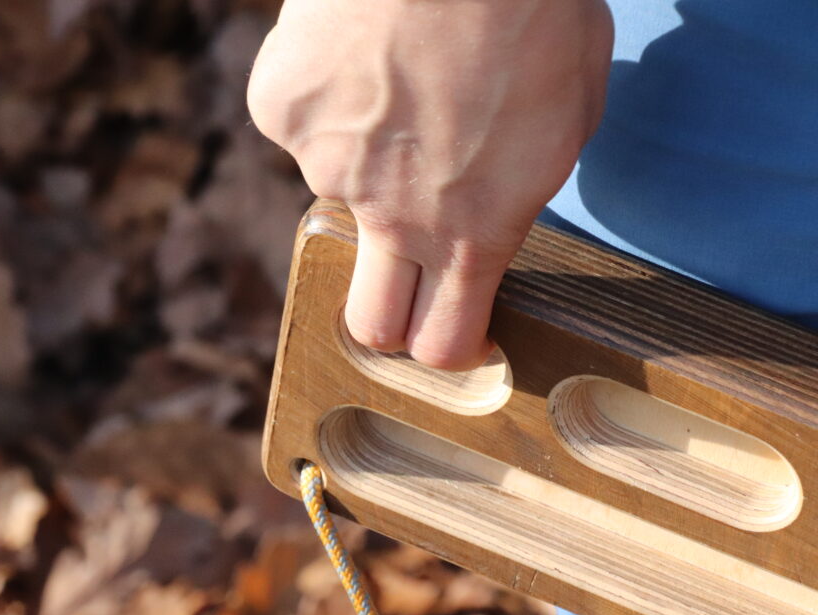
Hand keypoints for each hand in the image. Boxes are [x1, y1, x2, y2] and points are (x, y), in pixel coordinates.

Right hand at [248, 0, 612, 368]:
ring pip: (341, 182)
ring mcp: (328, 167)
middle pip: (370, 321)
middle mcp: (392, 218)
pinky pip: (305, 118)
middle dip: (385, 312)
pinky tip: (361, 47)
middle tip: (402, 261)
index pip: (444, 339)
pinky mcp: (282, 111)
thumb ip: (523, 178)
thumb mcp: (571, 109)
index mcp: (475, 229)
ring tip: (403, 77)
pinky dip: (329, 93)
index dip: (446, 341)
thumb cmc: (533, 7)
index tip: (449, 330)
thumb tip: (496, 190)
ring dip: (368, 150)